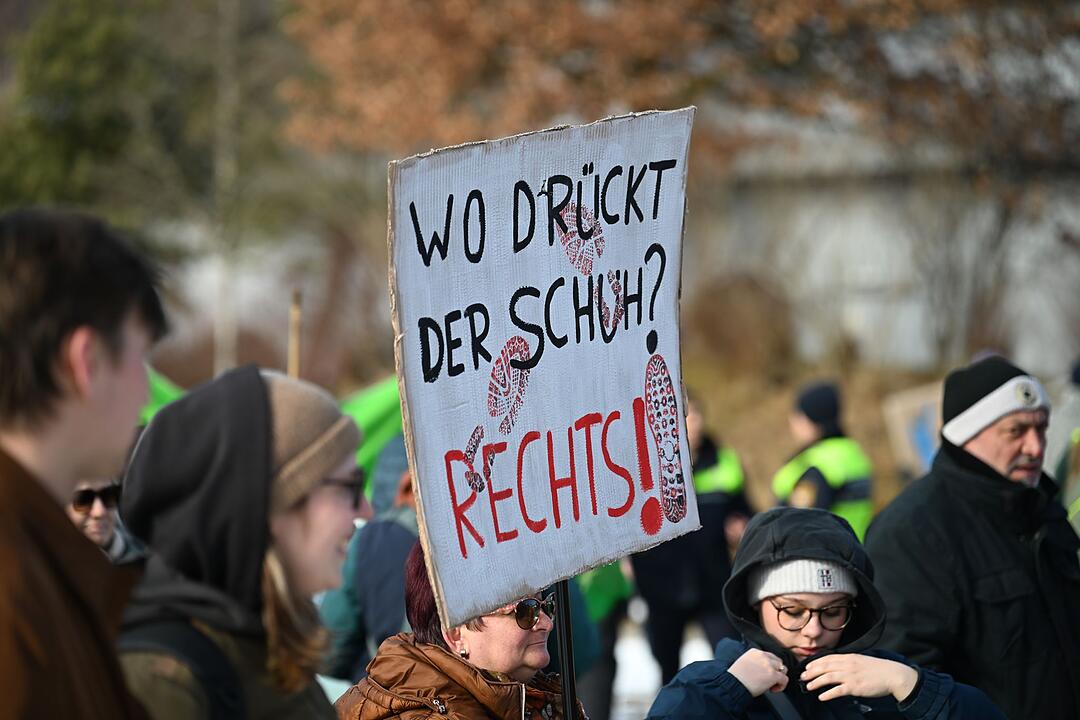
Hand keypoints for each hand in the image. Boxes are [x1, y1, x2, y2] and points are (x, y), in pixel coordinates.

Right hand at [727, 649, 788, 695]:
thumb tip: (762, 670)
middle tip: (769, 680)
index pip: (769, 656)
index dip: (769, 666)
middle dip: (776, 671)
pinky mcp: (773, 675)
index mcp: (755, 652)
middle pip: (778, 661)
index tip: (765, 674)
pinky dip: (781, 686)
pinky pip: (785, 679)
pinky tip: (773, 689)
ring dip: (779, 677)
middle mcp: (763, 656)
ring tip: (771, 684)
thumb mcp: (744, 662)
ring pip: (783, 669)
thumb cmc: (736, 677)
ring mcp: (769, 665)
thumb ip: (755, 662)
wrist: (733, 683)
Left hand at [801, 654, 918, 701]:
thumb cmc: (878, 669)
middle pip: (824, 667)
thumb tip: (837, 667)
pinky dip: (828, 693)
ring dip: (816, 682)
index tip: (807, 667)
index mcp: (849, 657)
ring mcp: (851, 676)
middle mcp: (847, 665)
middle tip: (803, 677)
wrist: (893, 674)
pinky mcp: (855, 687)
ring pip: (828, 677)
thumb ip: (848, 663)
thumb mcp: (860, 661)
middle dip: (811, 672)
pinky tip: (822, 697)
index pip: (827, 659)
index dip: (815, 663)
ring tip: (808, 687)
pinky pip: (838, 690)